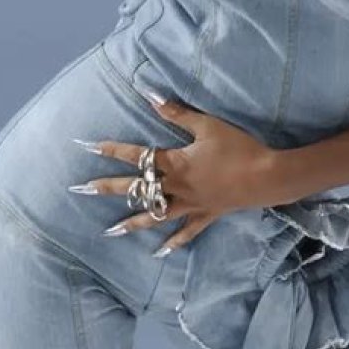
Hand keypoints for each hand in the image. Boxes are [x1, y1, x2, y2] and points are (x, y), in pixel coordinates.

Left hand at [69, 95, 279, 254]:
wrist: (265, 176)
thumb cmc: (237, 147)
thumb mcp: (207, 125)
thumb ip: (177, 112)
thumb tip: (150, 95)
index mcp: (175, 163)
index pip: (137, 155)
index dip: (112, 150)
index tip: (89, 147)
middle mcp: (176, 187)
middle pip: (137, 188)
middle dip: (109, 188)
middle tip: (83, 190)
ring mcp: (190, 205)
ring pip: (155, 216)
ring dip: (132, 223)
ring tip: (110, 231)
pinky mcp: (206, 215)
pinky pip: (186, 232)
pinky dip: (172, 243)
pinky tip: (159, 253)